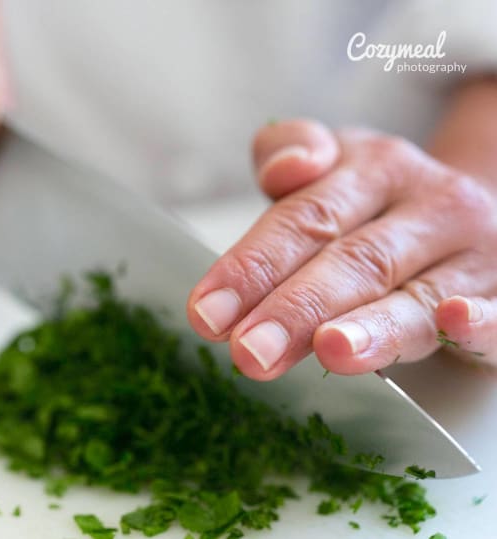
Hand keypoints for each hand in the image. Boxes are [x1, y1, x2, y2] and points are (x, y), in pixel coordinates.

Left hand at [187, 119, 496, 380]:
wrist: (469, 208)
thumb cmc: (379, 200)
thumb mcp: (333, 161)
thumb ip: (291, 151)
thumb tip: (285, 169)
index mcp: (375, 170)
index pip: (305, 219)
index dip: (252, 266)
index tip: (206, 313)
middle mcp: (427, 207)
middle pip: (354, 260)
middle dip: (296, 308)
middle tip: (249, 351)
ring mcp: (473, 254)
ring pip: (418, 294)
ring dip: (373, 327)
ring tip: (330, 350)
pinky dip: (481, 322)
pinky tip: (458, 321)